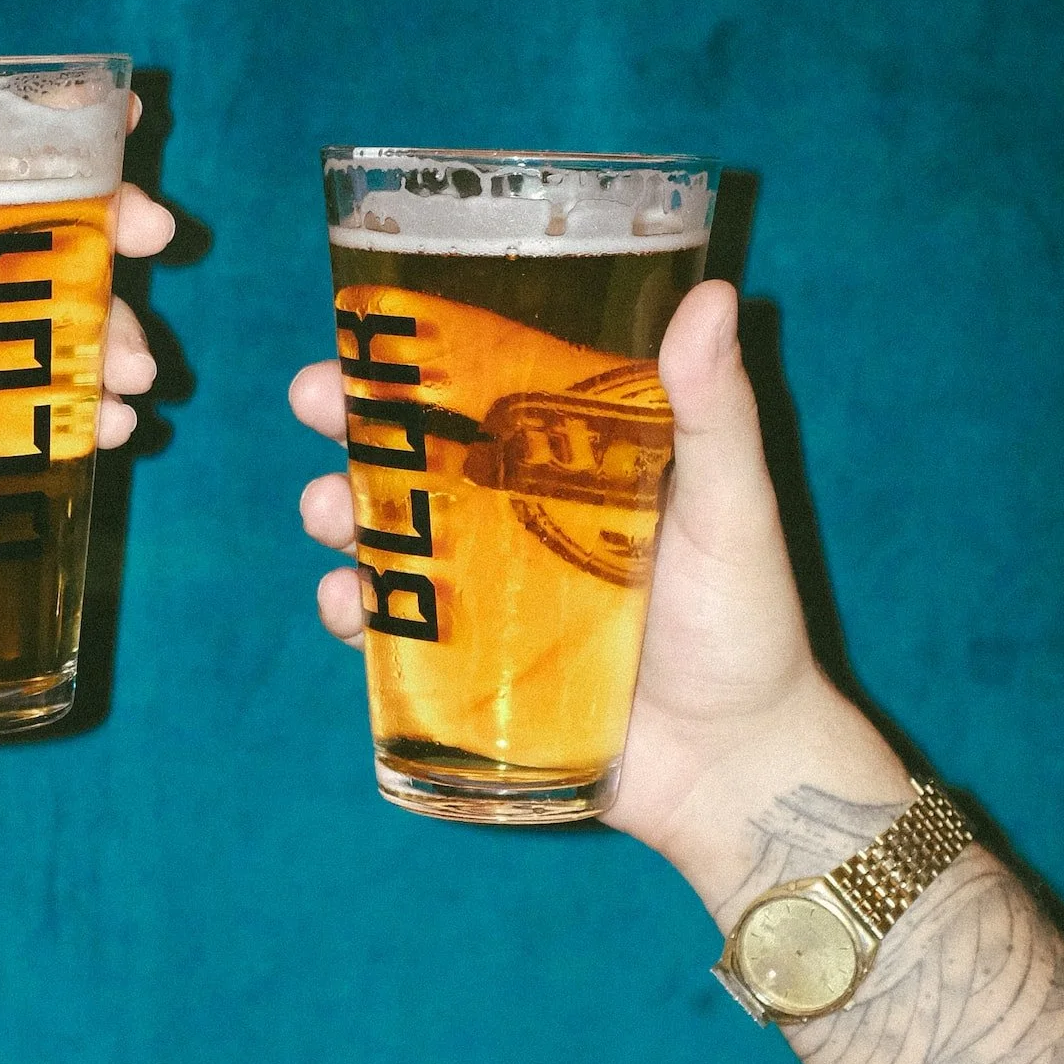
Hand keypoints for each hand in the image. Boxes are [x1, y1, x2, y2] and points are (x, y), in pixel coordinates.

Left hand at [0, 109, 174, 445]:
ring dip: (121, 330)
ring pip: (78, 311)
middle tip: (152, 235)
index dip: (59, 121)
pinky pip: (66, 394)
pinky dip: (98, 408)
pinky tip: (107, 428)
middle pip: (60, 223)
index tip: (118, 111)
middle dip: (123, 222)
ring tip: (128, 375)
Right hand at [290, 280, 902, 897]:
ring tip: (329, 512)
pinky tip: (345, 605)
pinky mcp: (464, 672)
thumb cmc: (748, 626)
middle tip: (315, 402)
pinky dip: (353, 616)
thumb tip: (713, 296)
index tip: (364, 326)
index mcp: (568, 465)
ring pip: (385, 539)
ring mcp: (484, 599)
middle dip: (348, 426)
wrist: (737, 768)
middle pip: (411, 457)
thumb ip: (716, 410)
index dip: (416, 357)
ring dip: (339, 514)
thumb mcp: (735, 505)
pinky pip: (388, 635)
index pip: (479, 391)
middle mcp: (514, 521)